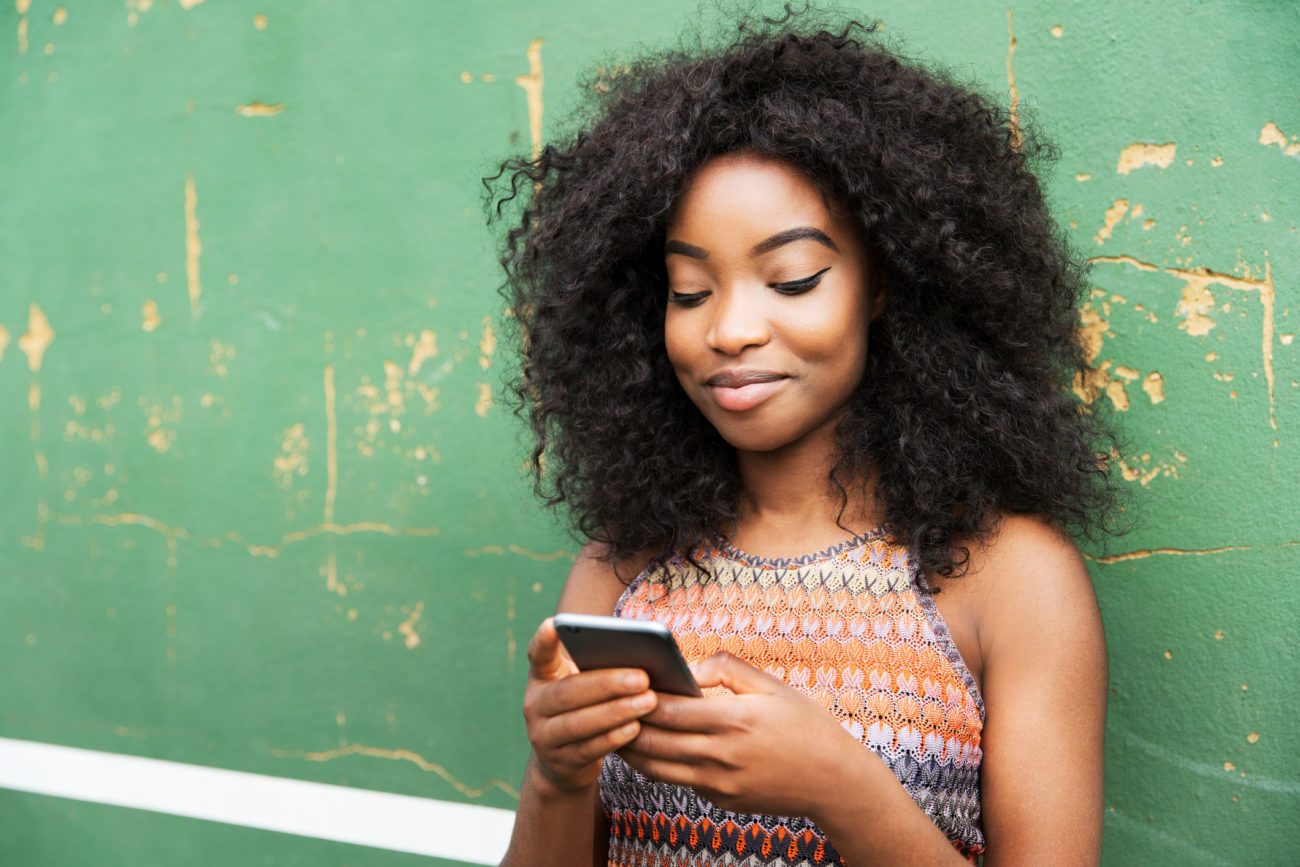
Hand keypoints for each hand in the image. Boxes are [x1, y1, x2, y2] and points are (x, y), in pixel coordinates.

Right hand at [522, 617, 658, 794]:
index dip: (543, 641)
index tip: (554, 624)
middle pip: (569, 692)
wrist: (561, 762)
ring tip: (648, 701)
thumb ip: (595, 671)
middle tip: (643, 677)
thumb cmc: (581, 709)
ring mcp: (543, 736)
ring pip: (579, 723)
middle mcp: (535, 705)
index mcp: (541, 678)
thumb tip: (640, 656)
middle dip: (608, 684)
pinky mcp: (559, 762)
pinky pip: (588, 749)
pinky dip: (613, 738)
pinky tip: (635, 728)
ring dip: (616, 712)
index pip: (537, 655)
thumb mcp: (580, 686)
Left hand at [618, 652, 865, 817]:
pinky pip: (680, 781)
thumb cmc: (806, 726)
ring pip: (657, 768)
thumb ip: (728, 669)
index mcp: (734, 721)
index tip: (623, 682)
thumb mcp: (773, 686)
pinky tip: (651, 747)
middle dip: (625, 723)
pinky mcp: (721, 801)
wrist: (835, 781)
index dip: (640, 698)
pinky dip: (660, 764)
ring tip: (617, 728)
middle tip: (607, 705)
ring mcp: (720, 784)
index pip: (668, 711)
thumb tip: (690, 668)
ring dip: (632, 749)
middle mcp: (721, 756)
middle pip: (653, 742)